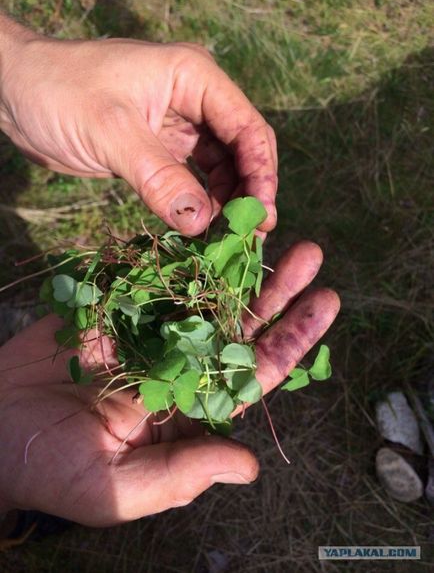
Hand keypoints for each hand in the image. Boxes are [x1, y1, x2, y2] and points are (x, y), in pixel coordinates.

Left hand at [0, 26, 276, 235]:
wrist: (14, 94)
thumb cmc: (58, 92)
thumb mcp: (111, 133)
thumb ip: (159, 177)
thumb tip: (202, 223)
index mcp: (193, 78)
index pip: (246, 127)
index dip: (261, 173)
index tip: (262, 215)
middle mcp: (194, 102)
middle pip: (240, 151)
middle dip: (249, 193)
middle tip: (252, 238)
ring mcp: (179, 129)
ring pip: (220, 171)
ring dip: (227, 205)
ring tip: (229, 242)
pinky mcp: (161, 153)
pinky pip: (192, 182)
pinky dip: (200, 207)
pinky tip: (202, 232)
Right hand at [0, 242, 337, 525]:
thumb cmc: (54, 472)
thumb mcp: (120, 488)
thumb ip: (183, 474)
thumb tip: (248, 466)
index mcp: (191, 407)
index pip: (253, 372)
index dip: (291, 340)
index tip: (324, 304)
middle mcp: (179, 365)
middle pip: (237, 325)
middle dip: (275, 292)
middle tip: (309, 254)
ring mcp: (147, 333)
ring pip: (201, 294)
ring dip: (235, 265)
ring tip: (265, 227)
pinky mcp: (114, 310)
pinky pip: (150, 279)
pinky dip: (176, 254)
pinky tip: (205, 227)